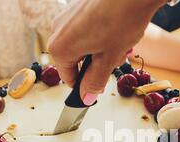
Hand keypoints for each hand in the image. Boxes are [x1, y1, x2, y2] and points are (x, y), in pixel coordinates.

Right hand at [48, 0, 163, 104]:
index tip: (99, 87)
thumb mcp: (109, 59)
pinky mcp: (78, 6)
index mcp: (60, 47)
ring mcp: (67, 15)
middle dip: (97, 64)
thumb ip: (95, 81)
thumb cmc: (121, 20)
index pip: (68, 78)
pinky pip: (86, 29)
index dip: (86, 85)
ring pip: (83, 44)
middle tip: (116, 58)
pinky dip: (101, 34)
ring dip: (101, 49)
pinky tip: (117, 28)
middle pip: (76, 60)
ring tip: (120, 42)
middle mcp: (57, 30)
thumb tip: (87, 96)